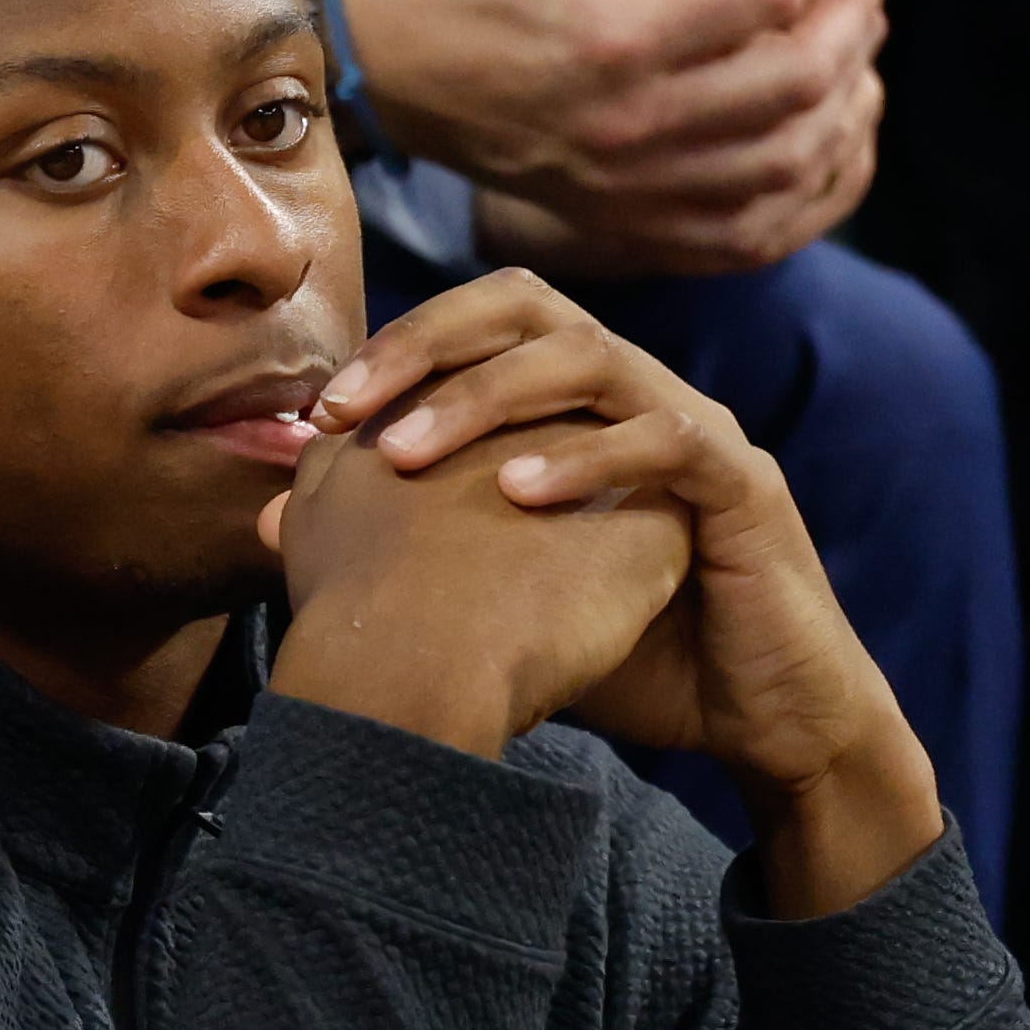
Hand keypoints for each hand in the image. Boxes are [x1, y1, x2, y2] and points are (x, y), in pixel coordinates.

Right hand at [282, 0, 893, 276]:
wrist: (369, 48)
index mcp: (613, 32)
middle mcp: (627, 125)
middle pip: (801, 80)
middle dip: (856, 9)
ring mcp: (625, 188)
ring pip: (790, 163)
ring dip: (848, 96)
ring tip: (857, 36)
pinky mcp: (619, 223)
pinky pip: (750, 237)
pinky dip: (810, 193)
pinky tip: (830, 135)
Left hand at [319, 270, 945, 911]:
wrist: (753, 720)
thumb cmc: (628, 652)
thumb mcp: (495, 595)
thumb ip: (400, 544)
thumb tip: (275, 522)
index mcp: (581, 406)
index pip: (486, 324)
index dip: (400, 350)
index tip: (316, 415)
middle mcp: (641, 393)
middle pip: (532, 310)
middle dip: (428, 347)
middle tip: (344, 410)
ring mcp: (699, 428)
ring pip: (593, 356)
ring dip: (490, 396)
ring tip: (408, 452)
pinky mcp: (746, 486)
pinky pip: (669, 440)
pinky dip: (589, 459)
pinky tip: (520, 494)